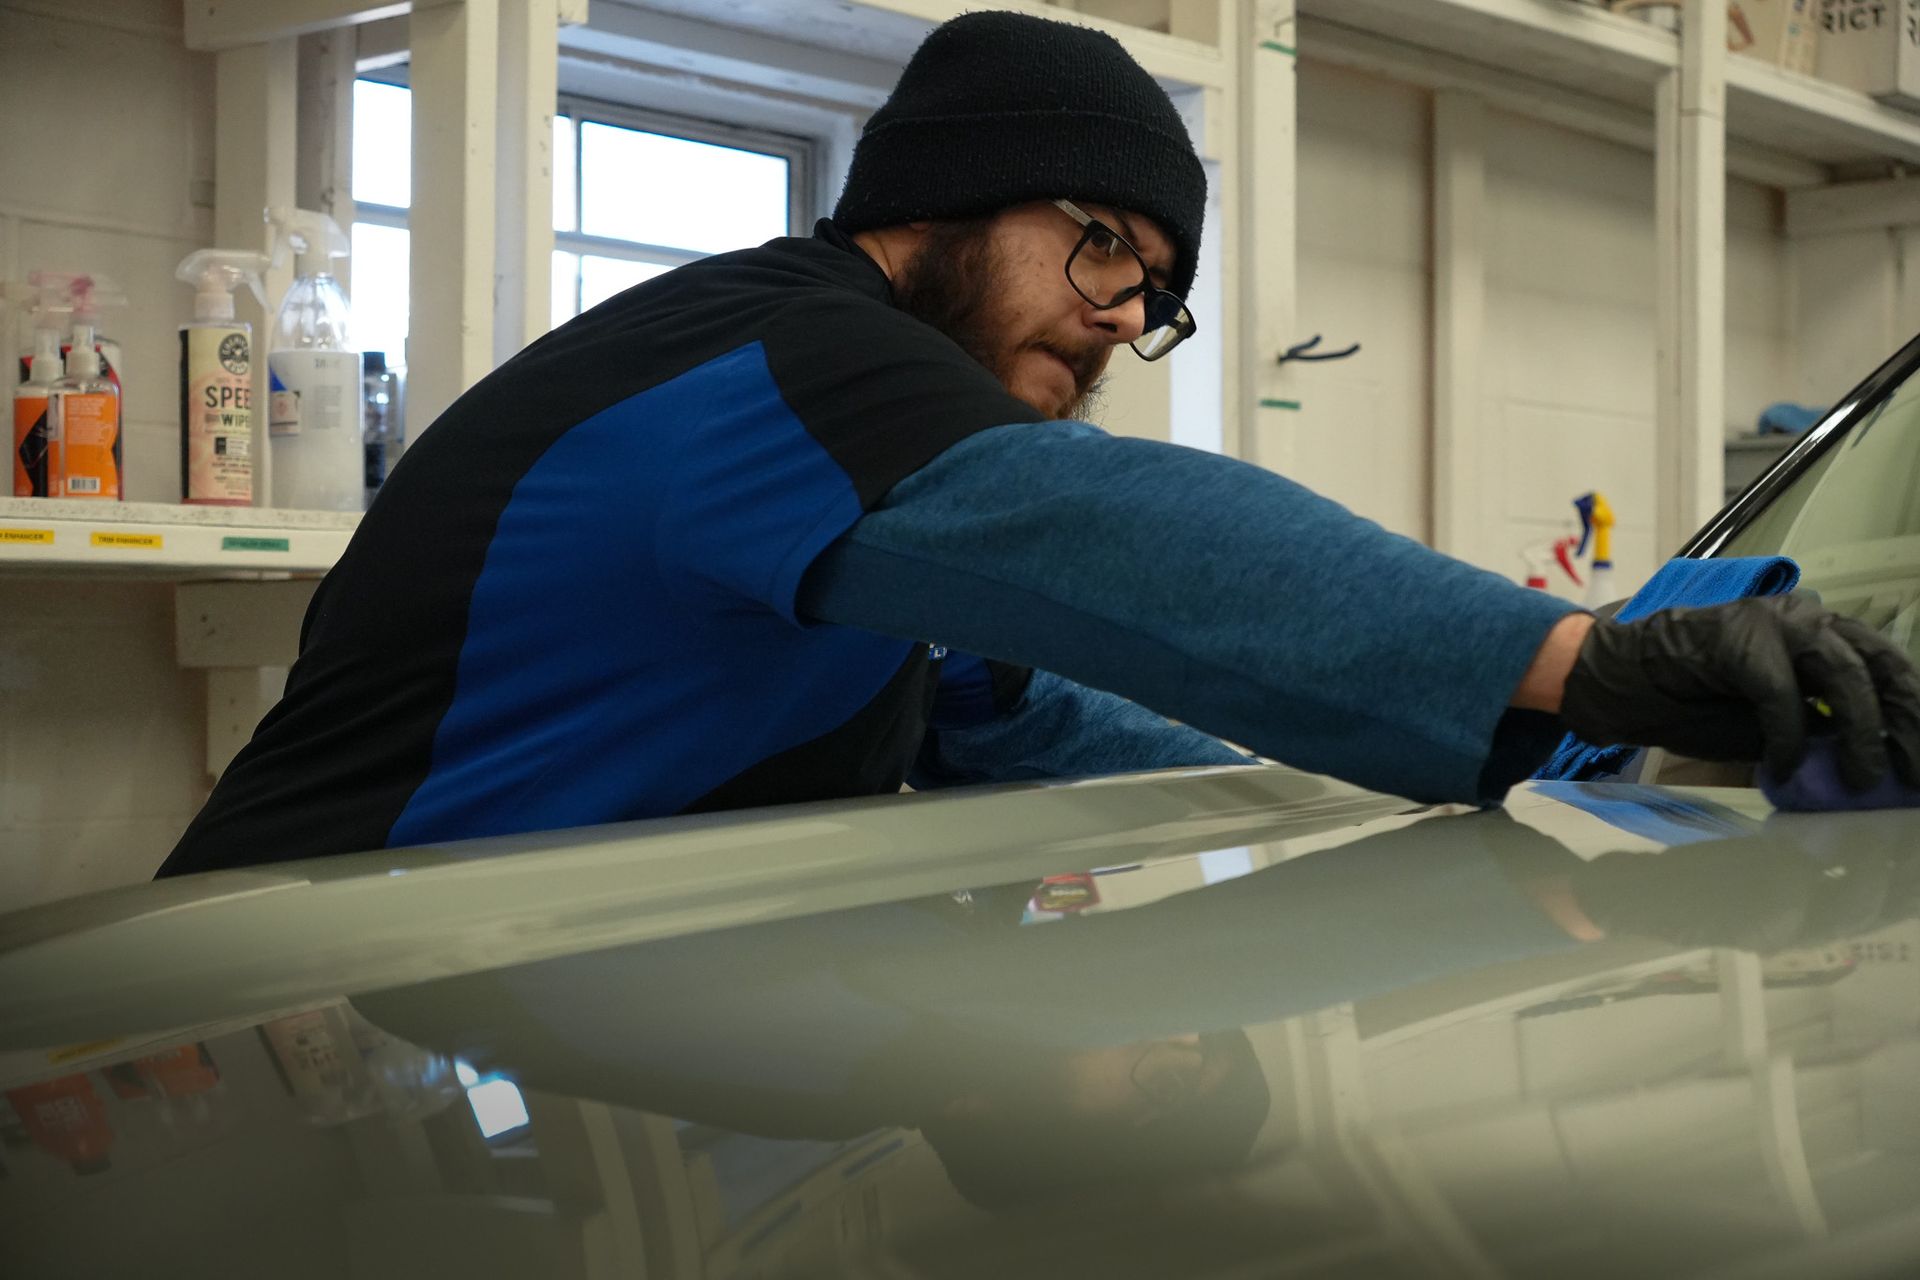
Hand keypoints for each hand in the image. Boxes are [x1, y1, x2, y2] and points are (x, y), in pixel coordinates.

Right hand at [1559, 595, 1919, 789]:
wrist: (1617, 679)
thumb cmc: (1689, 701)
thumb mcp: (1770, 723)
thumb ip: (1817, 730)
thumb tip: (1864, 760)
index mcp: (1818, 635)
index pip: (1888, 666)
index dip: (1913, 711)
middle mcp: (1805, 617)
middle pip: (1880, 664)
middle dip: (1905, 723)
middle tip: (1915, 773)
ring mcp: (1772, 621)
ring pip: (1842, 672)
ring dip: (1859, 730)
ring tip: (1862, 777)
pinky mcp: (1737, 637)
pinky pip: (1780, 691)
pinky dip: (1788, 734)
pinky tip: (1782, 765)